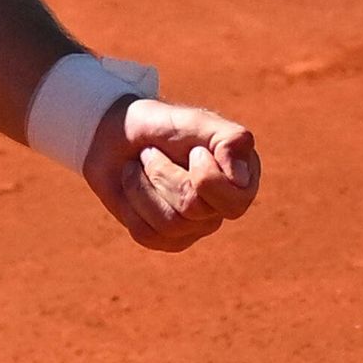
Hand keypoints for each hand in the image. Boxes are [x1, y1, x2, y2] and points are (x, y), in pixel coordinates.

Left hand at [85, 96, 261, 251]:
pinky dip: (131, 204)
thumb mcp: (197, 122)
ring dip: (142, 186)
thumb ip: (230, 139)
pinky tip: (133, 185)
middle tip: (152, 152)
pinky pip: (147, 235)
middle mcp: (224, 207)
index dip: (206, 176)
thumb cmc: (163, 125)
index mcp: (243, 178)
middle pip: (193, 209)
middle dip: (164, 174)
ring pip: (169, 224)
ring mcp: (197, 227)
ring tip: (139, 164)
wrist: (118, 134)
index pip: (235, 201)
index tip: (193, 151)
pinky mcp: (168, 239)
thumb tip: (241, 179)